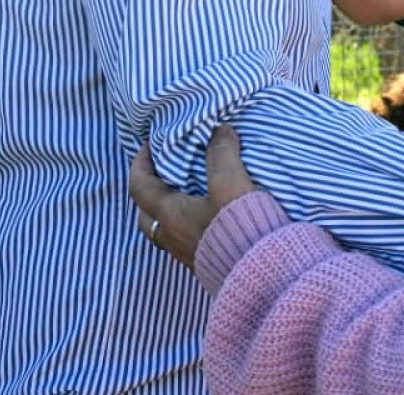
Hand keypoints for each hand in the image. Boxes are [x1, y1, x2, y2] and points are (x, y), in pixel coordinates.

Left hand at [129, 125, 258, 268]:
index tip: (152, 145)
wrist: (264, 273)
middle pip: (145, 213)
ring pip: (165, 229)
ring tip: (189, 193)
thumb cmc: (240, 227)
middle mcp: (172, 238)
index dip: (140, 162)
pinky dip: (189, 223)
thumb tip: (219, 131)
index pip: (139, 186)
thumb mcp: (231, 183)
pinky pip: (186, 240)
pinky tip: (210, 217)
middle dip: (150, 190)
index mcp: (169, 215)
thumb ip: (222, 154)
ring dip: (170, 210)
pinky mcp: (207, 264)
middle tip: (165, 172)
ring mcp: (188, 255)